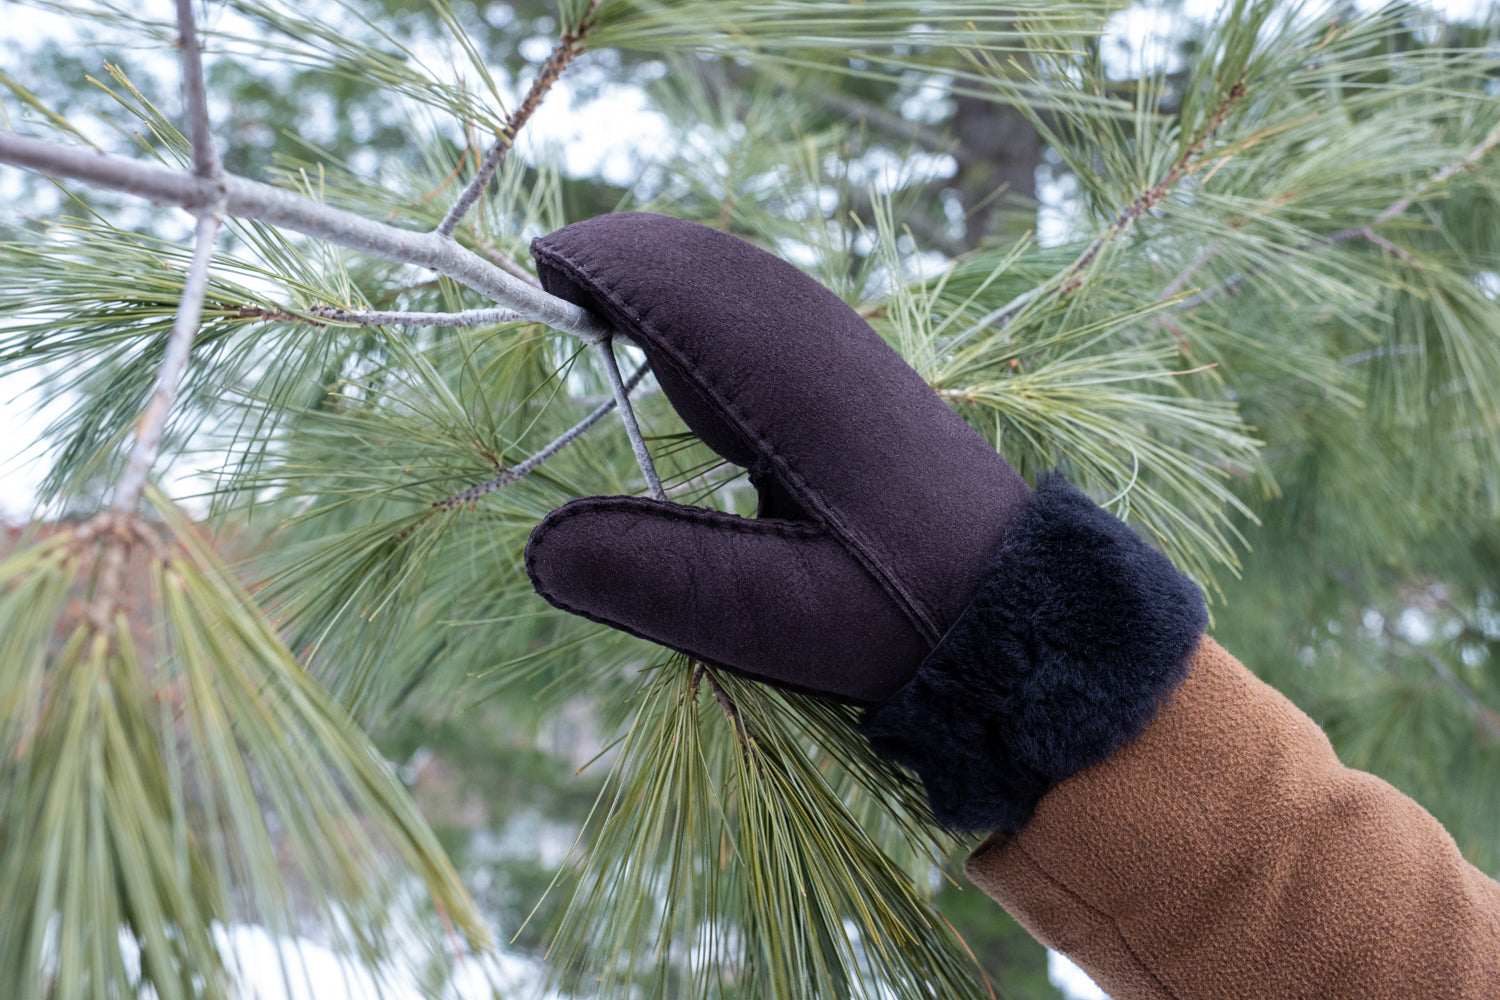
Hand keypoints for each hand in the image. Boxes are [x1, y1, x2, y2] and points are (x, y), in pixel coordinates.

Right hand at [523, 212, 1029, 705]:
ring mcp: (843, 350)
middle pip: (700, 261)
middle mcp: (814, 340)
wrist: (1013, 605)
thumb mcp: (769, 618)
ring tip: (602, 294)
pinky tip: (693, 347)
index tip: (534, 273)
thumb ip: (654, 578)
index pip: (669, 287)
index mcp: (783, 381)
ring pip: (737, 275)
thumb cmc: (893, 616)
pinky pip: (766, 305)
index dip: (595, 269)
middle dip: (622, 260)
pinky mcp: (857, 375)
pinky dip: (708, 301)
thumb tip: (540, 545)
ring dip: (666, 274)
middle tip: (553, 278)